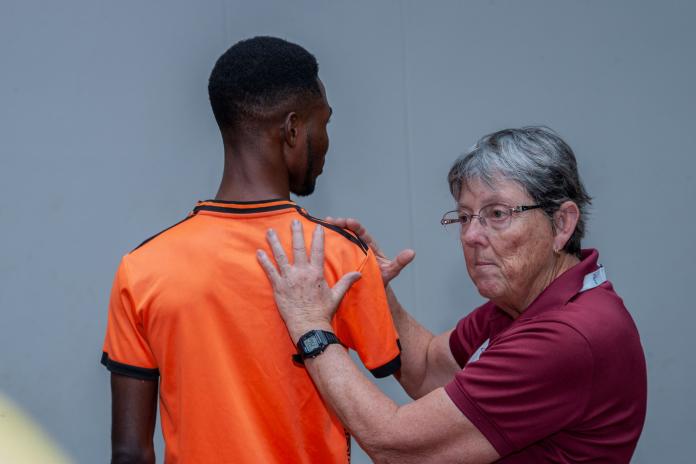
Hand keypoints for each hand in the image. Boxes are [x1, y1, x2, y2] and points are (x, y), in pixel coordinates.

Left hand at [257, 220, 361, 342]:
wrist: (309, 326)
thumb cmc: (323, 312)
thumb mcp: (336, 296)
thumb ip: (346, 282)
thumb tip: (359, 273)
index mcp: (316, 273)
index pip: (317, 250)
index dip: (318, 237)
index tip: (318, 226)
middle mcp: (302, 273)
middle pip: (298, 248)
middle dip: (296, 233)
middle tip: (294, 220)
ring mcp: (289, 279)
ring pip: (280, 256)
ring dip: (274, 242)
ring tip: (270, 231)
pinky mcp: (278, 287)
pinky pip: (270, 271)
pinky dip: (264, 261)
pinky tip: (259, 252)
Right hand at [324, 216, 414, 285]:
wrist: (372, 289)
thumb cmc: (382, 279)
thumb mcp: (391, 271)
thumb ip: (399, 262)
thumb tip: (411, 253)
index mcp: (369, 245)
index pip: (361, 232)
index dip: (355, 226)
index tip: (348, 221)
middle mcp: (358, 245)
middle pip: (347, 231)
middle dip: (339, 224)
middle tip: (329, 220)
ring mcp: (349, 251)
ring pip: (339, 237)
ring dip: (330, 230)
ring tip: (319, 225)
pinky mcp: (342, 258)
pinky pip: (334, 248)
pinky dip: (325, 242)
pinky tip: (314, 239)